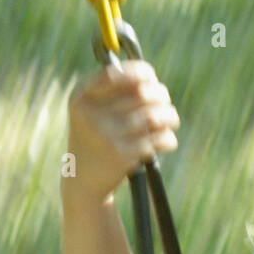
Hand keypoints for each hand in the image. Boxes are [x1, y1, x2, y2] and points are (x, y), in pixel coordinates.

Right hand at [65, 60, 179, 202]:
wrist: (83, 181)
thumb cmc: (95, 138)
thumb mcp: (91, 111)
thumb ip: (113, 90)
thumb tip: (148, 74)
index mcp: (82, 98)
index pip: (114, 74)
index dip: (139, 72)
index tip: (150, 77)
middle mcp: (91, 115)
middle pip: (141, 93)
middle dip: (160, 95)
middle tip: (164, 101)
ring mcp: (107, 137)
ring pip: (154, 116)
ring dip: (170, 116)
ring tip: (171, 119)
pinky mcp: (123, 157)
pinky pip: (159, 139)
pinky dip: (168, 138)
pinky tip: (167, 140)